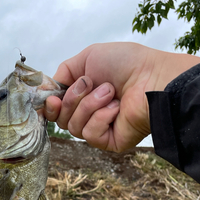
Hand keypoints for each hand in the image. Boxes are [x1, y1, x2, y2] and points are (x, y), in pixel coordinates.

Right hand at [45, 43, 199, 151]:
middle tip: (91, 84)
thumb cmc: (126, 64)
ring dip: (90, 105)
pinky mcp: (109, 142)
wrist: (152, 78)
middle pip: (61, 119)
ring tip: (111, 92)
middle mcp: (89, 113)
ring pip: (73, 127)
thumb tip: (48, 91)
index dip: (51, 106)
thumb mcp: (88, 57)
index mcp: (83, 95)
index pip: (56, 110)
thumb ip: (64, 72)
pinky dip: (101, 117)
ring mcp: (100, 128)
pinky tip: (116, 108)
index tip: (53, 100)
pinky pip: (90, 134)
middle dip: (73, 99)